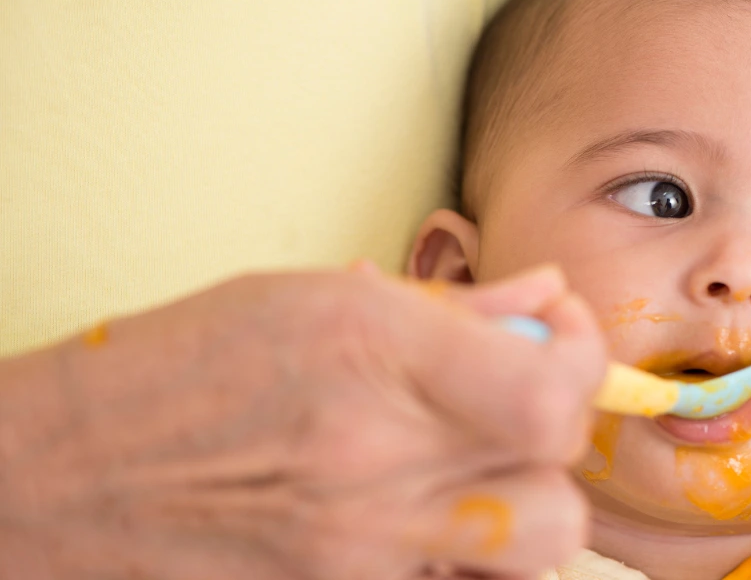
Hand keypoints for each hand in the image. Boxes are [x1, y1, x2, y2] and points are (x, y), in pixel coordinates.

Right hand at [0, 264, 606, 579]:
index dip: (582, 364)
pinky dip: (469, 565)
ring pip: (532, 554)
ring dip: (525, 512)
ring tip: (471, 479)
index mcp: (376, 354)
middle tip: (513, 413)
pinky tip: (428, 530)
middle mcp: (375, 463)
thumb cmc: (183, 371)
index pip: (553, 390)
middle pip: (557, 483)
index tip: (558, 343)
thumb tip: (546, 303)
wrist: (65, 478)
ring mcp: (360, 555)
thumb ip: (451, 309)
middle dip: (553, 441)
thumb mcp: (315, 300)